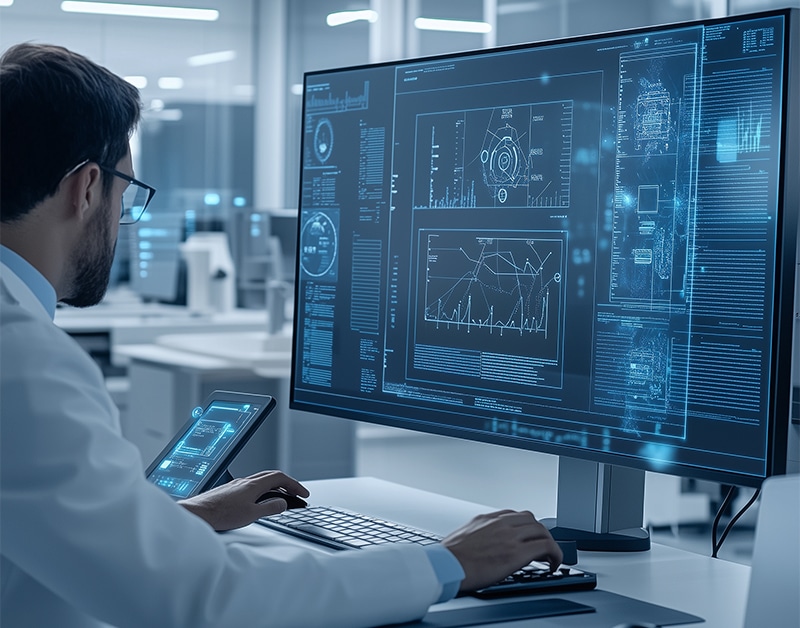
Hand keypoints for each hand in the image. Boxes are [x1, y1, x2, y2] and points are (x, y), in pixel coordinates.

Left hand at [178, 470, 308, 531]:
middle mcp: (245, 481)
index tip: (303, 494)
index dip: (295, 485)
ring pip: (262, 480)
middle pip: (272, 476)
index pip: (280, 478)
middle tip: (297, 493)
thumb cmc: (220, 514)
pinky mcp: (230, 491)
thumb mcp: (251, 515)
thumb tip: (282, 504)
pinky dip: (264, 490)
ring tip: (282, 497)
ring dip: (276, 486)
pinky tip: (260, 500)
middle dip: (288, 484)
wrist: (198, 514)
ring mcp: (237, 485)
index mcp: (253, 485)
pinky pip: (253, 486)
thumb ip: (270, 508)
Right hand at [441, 510, 562, 592]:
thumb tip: (484, 543)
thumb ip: (479, 533)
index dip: (526, 527)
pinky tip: (553, 564)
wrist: (446, 566)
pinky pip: (546, 547)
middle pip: (532, 520)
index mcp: (487, 518)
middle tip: (541, 548)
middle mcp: (500, 523)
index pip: (515, 515)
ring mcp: (510, 536)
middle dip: (540, 534)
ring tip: (549, 557)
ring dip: (548, 543)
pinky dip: (555, 554)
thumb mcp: (464, 535)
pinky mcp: (517, 552)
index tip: (529, 536)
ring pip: (542, 531)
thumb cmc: (450, 557)